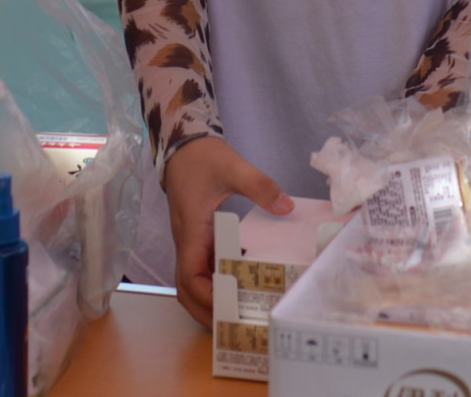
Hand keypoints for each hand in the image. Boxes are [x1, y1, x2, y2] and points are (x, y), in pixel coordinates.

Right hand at [162, 137, 291, 325]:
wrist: (184, 145)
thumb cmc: (203, 158)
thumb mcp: (233, 167)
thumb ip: (259, 186)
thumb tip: (285, 207)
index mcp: (192, 231)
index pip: (189, 275)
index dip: (205, 296)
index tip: (227, 306)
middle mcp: (187, 242)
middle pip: (186, 288)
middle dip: (205, 310)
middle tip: (233, 326)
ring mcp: (191, 242)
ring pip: (193, 282)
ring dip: (209, 301)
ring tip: (237, 315)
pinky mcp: (198, 238)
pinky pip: (202, 268)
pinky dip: (215, 283)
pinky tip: (238, 287)